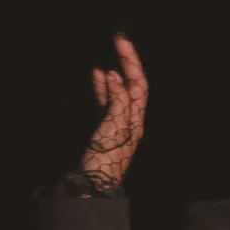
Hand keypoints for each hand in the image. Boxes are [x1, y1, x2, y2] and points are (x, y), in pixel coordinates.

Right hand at [81, 34, 149, 187]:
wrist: (91, 189)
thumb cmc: (103, 160)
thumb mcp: (114, 127)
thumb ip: (117, 100)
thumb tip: (113, 76)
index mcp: (136, 119)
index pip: (138, 84)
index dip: (131, 61)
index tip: (121, 41)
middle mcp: (130, 121)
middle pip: (132, 86)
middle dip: (127, 63)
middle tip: (118, 40)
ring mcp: (117, 126)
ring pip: (119, 93)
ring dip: (114, 74)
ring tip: (107, 57)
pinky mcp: (104, 131)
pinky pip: (106, 103)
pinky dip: (102, 89)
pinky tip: (97, 78)